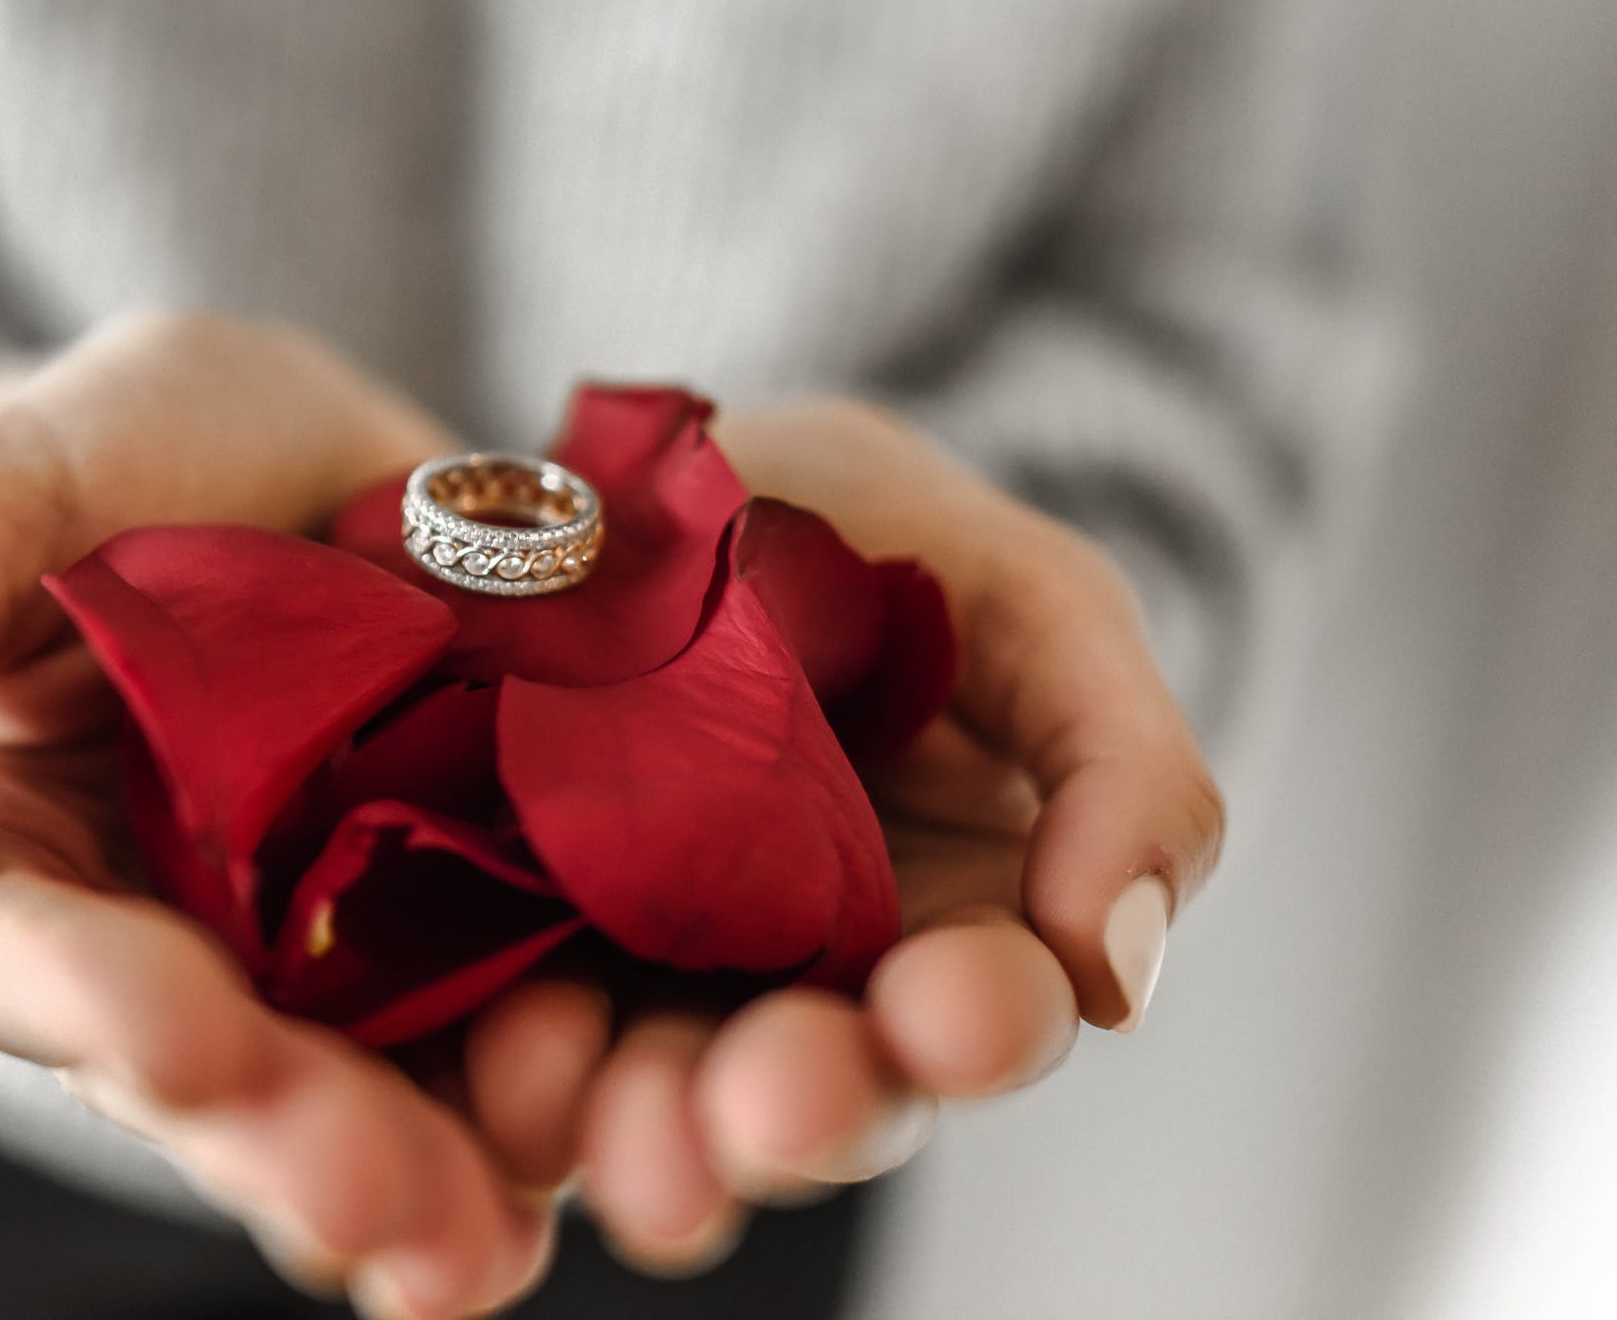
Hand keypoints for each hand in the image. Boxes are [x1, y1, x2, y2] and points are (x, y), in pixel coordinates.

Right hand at [0, 314, 554, 1318]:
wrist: (298, 431)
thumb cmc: (111, 452)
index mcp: (30, 861)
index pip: (35, 966)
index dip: (102, 1011)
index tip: (183, 1039)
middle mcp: (181, 934)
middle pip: (217, 1075)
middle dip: (287, 1142)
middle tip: (368, 1199)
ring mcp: (332, 937)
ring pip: (362, 1091)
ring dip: (420, 1176)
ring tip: (476, 1239)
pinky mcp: (472, 907)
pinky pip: (500, 1024)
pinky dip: (541, 1100)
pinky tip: (580, 1159)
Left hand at [450, 395, 1222, 1269]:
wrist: (644, 477)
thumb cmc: (865, 532)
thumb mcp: (1027, 597)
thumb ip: (1121, 760)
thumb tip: (1114, 976)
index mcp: (953, 919)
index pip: (986, 1009)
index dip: (977, 1024)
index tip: (950, 1016)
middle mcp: (804, 985)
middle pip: (821, 1090)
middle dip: (802, 1106)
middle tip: (767, 1108)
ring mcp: (646, 979)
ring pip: (663, 1098)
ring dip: (654, 1133)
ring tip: (630, 1148)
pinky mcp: (505, 954)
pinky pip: (514, 1044)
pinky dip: (518, 1074)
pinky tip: (512, 1068)